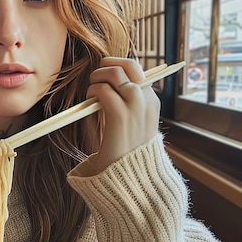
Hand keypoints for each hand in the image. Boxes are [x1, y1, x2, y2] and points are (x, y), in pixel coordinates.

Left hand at [86, 58, 160, 172]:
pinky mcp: (119, 115)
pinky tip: (90, 101)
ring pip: (115, 73)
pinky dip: (92, 91)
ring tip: (92, 90)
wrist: (133, 177)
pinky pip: (102, 90)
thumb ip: (129, 106)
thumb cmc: (128, 152)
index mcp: (152, 101)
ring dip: (98, 77)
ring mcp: (135, 107)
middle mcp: (146, 100)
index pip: (137, 69)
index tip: (105, 74)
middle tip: (96, 77)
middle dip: (108, 64)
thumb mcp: (135, 125)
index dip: (118, 66)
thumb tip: (111, 87)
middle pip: (128, 64)